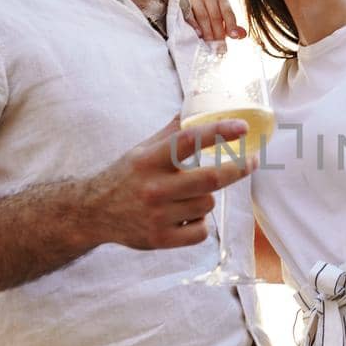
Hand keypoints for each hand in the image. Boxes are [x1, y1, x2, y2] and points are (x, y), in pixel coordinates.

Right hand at [82, 115, 256, 248]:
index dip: (218, 132)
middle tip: (252, 160)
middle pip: (210, 179)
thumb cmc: (126, 176)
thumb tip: (196, 106)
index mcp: (149, 160)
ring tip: (188, 196)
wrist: (93, 213)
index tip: (242, 127)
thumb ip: (171, 132)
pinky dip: (199, 224)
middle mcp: (153, 188)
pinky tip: (183, 217)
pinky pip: (201, 231)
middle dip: (238, 168)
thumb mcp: (142, 150)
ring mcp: (157, 216)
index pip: (187, 140)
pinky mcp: (160, 239)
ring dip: (207, 198)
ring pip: (207, 204)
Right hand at [180, 0, 246, 42]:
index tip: (234, 37)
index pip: (228, 12)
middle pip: (215, 15)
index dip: (231, 25)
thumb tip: (243, 35)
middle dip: (218, 32)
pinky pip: (189, 14)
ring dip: (207, 30)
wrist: (189, 11)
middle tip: (219, 45)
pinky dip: (194, 25)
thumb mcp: (221, 24)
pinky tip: (198, 34)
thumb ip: (232, 28)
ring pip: (203, 14)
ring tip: (209, 42)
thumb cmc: (208, 19)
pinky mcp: (183, 2)